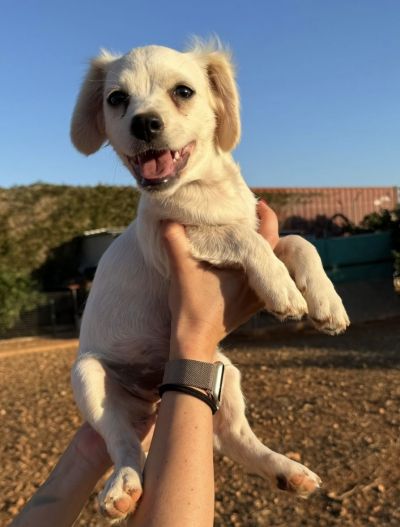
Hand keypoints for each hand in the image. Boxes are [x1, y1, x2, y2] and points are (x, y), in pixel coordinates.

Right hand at [162, 201, 278, 360]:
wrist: (194, 342)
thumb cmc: (191, 307)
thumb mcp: (181, 270)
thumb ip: (175, 241)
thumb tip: (167, 217)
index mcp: (251, 272)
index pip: (270, 236)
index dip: (266, 216)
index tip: (258, 202)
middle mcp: (261, 283)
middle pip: (274, 247)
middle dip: (263, 228)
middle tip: (249, 212)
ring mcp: (258, 296)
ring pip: (269, 263)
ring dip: (261, 246)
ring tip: (246, 229)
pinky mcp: (251, 304)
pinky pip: (262, 276)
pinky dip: (256, 262)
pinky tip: (240, 255)